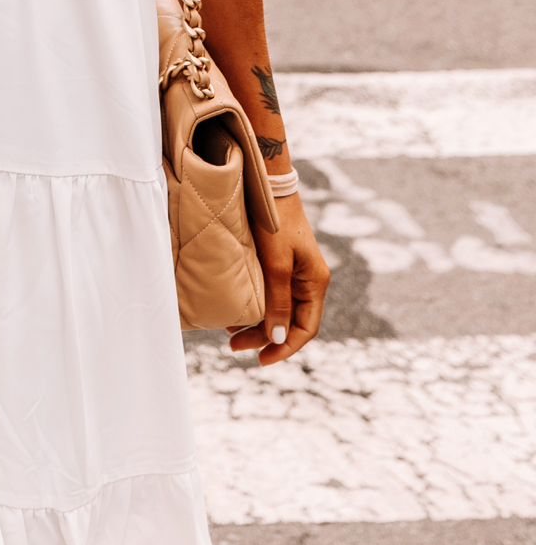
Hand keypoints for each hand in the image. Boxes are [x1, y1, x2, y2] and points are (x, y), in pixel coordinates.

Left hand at [227, 193, 329, 366]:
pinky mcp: (278, 264)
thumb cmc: (275, 222)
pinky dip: (254, 306)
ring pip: (277, 310)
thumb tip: (278, 338)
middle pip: (289, 322)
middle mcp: (306, 280)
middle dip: (263, 338)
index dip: (285, 348)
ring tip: (230, 332)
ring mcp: (293, 272)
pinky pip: (269, 295)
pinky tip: (236, 311)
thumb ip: (278, 301)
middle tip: (234, 346)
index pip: (305, 328)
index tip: (262, 360)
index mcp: (314, 282)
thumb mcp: (276, 264)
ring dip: (256, 324)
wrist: (267, 184)